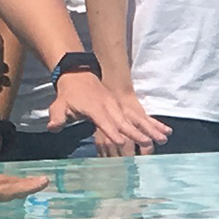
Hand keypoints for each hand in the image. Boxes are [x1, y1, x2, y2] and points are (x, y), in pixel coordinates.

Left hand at [54, 68, 168, 153]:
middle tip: (149, 143)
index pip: (104, 122)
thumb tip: (53, 128)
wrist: (78, 74)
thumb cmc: (69, 95)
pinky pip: (140, 118)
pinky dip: (153, 124)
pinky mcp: (123, 108)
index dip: (112, 131)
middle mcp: (109, 107)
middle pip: (124, 122)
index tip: (121, 140)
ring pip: (135, 120)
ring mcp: (118, 107)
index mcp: (94, 108)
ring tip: (164, 138)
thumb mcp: (59, 106)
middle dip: (137, 133)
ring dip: (150, 130)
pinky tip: (166, 131)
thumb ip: (57, 118)